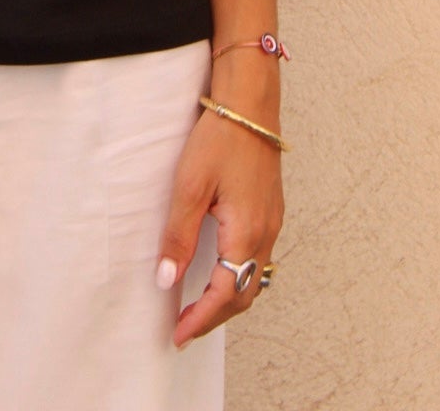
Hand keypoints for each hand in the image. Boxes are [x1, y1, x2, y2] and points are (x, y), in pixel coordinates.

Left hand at [156, 104, 283, 347]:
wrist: (250, 104)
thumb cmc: (219, 139)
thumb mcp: (189, 187)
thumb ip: (179, 237)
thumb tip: (167, 280)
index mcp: (246, 232)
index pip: (226, 295)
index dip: (201, 318)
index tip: (178, 334)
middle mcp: (266, 233)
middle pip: (245, 294)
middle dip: (215, 317)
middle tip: (185, 326)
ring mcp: (272, 222)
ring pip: (254, 278)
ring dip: (228, 299)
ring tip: (198, 307)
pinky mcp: (270, 210)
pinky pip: (258, 258)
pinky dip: (239, 277)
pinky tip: (220, 272)